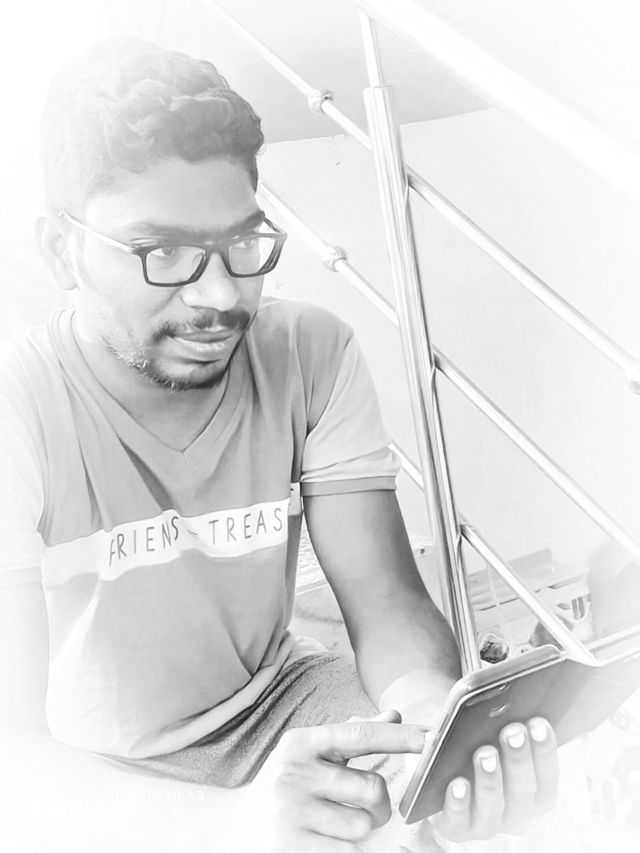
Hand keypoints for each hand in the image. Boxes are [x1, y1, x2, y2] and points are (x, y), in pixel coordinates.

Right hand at [241, 711, 425, 852]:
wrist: (228, 828)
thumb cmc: (281, 787)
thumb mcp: (307, 753)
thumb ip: (350, 736)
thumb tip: (394, 715)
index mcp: (300, 743)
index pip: (360, 734)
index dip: (399, 737)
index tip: (430, 739)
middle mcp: (294, 773)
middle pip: (371, 789)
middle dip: (378, 804)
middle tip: (364, 808)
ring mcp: (291, 813)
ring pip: (362, 826)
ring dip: (359, 831)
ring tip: (334, 826)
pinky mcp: (292, 848)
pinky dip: (346, 852)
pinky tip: (324, 842)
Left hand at [429, 716, 558, 842]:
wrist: (445, 785)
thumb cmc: (477, 755)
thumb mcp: (494, 741)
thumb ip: (506, 729)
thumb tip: (506, 702)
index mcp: (535, 794)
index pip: (548, 777)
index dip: (545, 751)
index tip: (538, 722)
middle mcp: (516, 814)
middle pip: (523, 791)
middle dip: (518, 760)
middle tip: (513, 732)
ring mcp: (488, 824)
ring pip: (493, 806)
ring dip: (490, 780)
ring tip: (484, 754)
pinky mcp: (458, 829)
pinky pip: (460, 819)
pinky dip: (459, 802)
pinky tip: (457, 783)